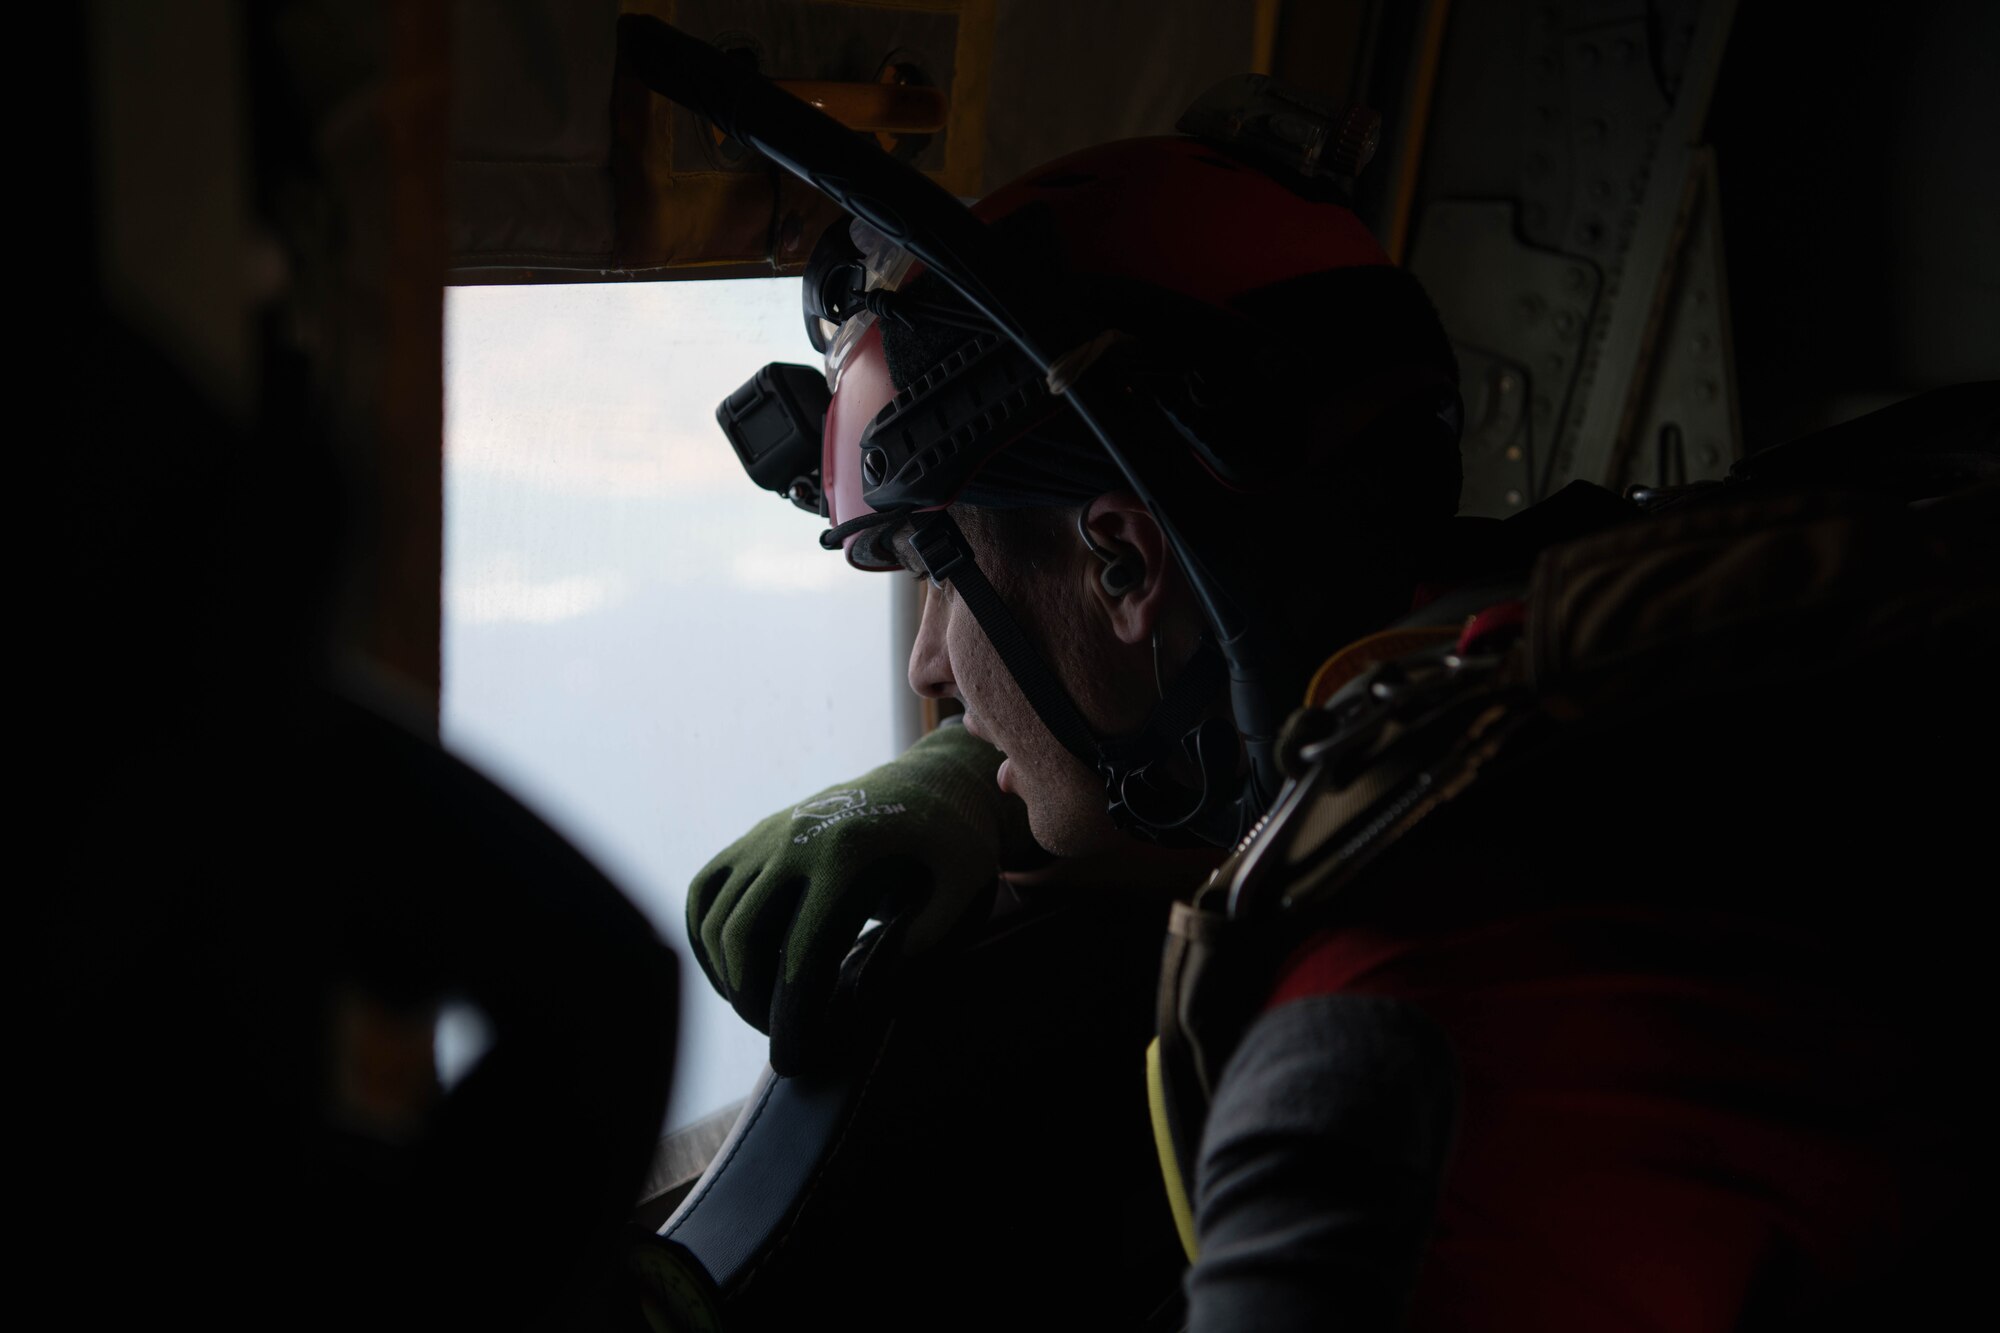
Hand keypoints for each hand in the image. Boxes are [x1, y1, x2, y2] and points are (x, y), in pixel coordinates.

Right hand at [687, 722, 1039, 1073]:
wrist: (930, 783)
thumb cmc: (952, 845)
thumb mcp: (965, 883)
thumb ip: (930, 934)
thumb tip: (868, 985)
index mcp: (850, 856)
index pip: (802, 952)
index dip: (793, 1014)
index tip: (796, 1057)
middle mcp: (797, 840)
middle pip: (743, 937)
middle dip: (751, 1002)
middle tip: (779, 1039)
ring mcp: (770, 835)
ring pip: (715, 917)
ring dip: (727, 976)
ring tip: (761, 1011)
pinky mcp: (756, 836)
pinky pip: (705, 890)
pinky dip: (703, 937)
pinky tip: (728, 973)